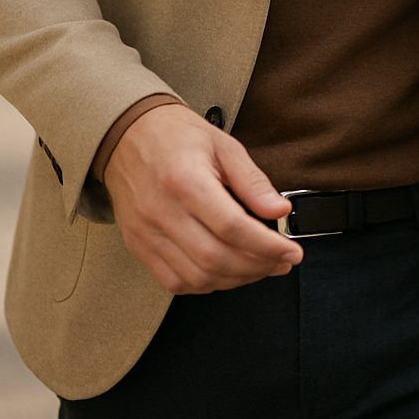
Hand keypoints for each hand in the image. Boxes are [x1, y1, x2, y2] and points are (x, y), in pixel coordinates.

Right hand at [103, 105, 302, 294]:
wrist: (128, 134)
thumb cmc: (176, 135)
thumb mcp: (223, 145)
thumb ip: (252, 181)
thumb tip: (279, 210)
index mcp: (184, 179)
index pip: (232, 227)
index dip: (267, 246)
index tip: (290, 252)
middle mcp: (161, 210)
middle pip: (215, 258)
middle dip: (257, 267)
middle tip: (281, 262)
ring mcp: (146, 232)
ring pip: (197, 277)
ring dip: (235, 279)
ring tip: (259, 267)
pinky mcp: (138, 245)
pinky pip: (175, 282)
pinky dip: (206, 284)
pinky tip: (226, 271)